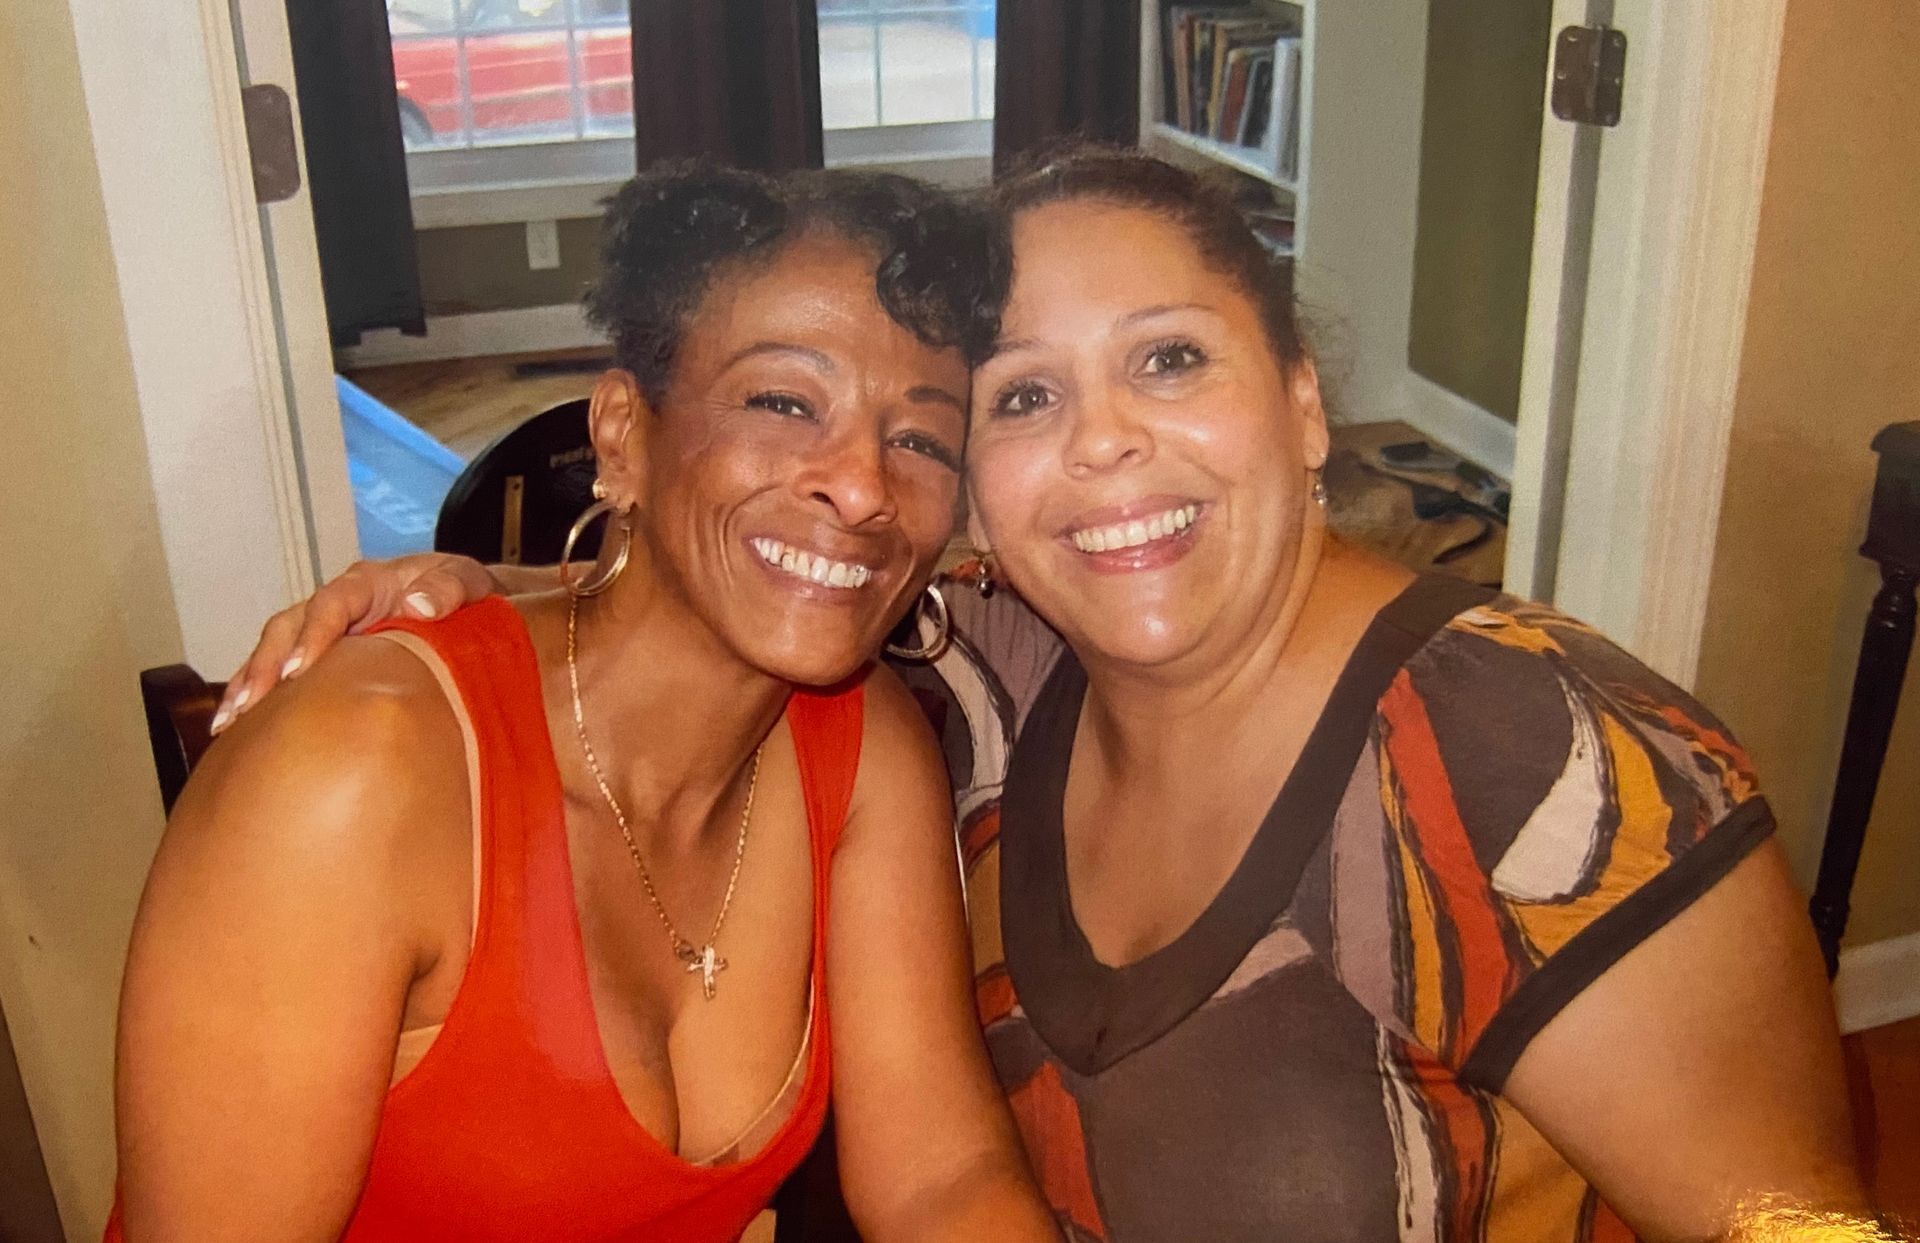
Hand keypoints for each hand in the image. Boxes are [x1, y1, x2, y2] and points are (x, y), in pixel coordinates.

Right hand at [212, 554, 497, 733]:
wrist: (463, 605)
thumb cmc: (461, 592)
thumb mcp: (465, 580)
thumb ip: (448, 588)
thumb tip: (418, 604)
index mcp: (367, 583)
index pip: (332, 602)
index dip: (313, 634)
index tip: (301, 668)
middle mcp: (337, 604)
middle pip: (287, 627)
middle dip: (266, 666)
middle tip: (250, 705)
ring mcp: (324, 630)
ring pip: (274, 651)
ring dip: (249, 685)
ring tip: (228, 725)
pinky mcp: (321, 657)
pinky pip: (281, 674)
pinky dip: (259, 699)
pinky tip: (236, 734)